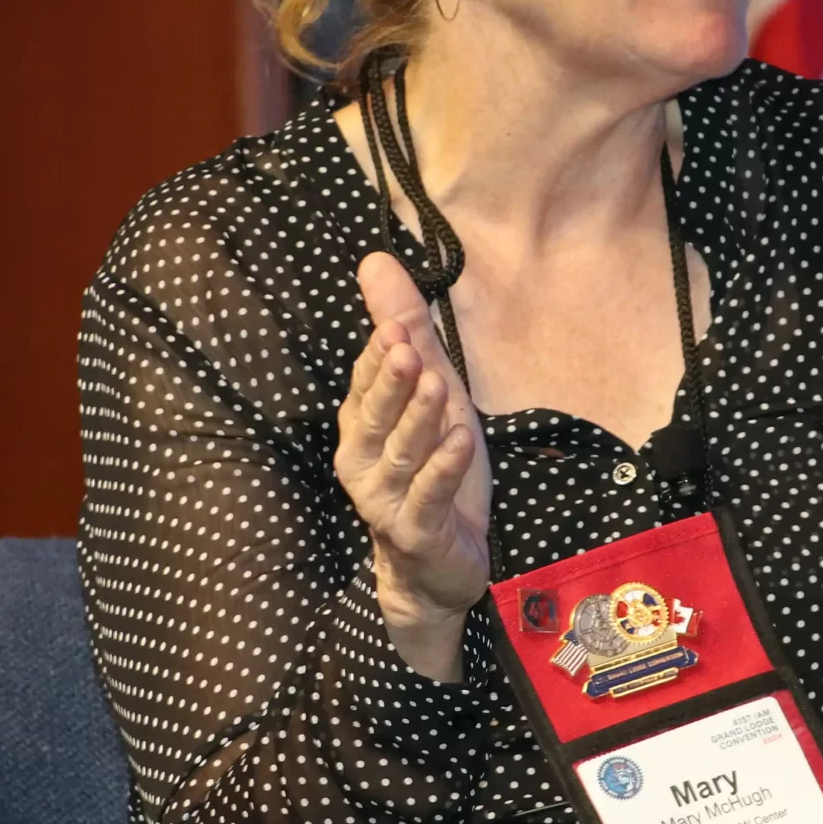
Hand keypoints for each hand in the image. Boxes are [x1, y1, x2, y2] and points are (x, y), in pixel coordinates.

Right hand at [333, 253, 491, 676]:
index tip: (394, 327)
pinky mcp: (416, 532)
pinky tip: (461, 440)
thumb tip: (374, 260)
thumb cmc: (432, 470)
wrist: (440, 563)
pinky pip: (428, 496)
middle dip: (390, 385)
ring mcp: (385, 500)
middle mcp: (362, 461)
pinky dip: (443, 468)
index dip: (378, 358)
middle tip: (407, 351)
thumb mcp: (430, 393)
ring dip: (419, 420)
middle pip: (375, 418)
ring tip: (437, 387)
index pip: (365, 383)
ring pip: (402, 454)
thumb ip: (405, 331)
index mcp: (361, 425)